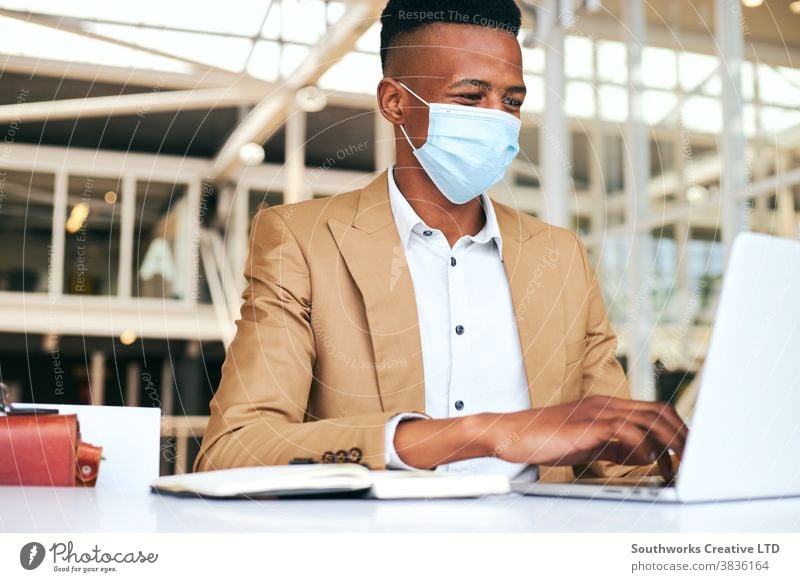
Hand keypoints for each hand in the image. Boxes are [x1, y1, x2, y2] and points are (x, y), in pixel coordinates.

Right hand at [484, 395, 687, 481]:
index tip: (689, 450)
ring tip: (678, 467)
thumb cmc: (544, 439)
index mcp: (607, 407)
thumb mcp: (587, 442)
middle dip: (682, 436)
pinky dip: (642, 448)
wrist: (510, 432)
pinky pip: (624, 432)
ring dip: (669, 444)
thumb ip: (617, 446)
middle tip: (693, 461)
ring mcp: (596, 414)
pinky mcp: (586, 427)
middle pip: (658, 412)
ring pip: (648, 420)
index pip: (654, 410)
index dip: (677, 429)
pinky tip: (646, 463)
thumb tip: (648, 455)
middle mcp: (605, 405)